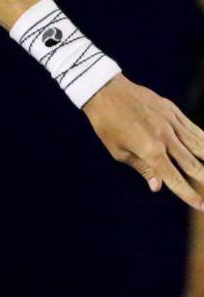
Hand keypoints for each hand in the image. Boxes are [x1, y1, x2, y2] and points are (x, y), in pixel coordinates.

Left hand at [83, 73, 203, 208]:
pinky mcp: (172, 110)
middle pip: (192, 164)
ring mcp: (171, 122)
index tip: (201, 206)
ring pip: (199, 145)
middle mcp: (165, 137)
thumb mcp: (118, 151)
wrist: (104, 91)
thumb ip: (142, 168)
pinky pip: (194, 128)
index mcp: (149, 150)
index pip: (174, 178)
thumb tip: (157, 187)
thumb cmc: (106, 124)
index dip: (188, 194)